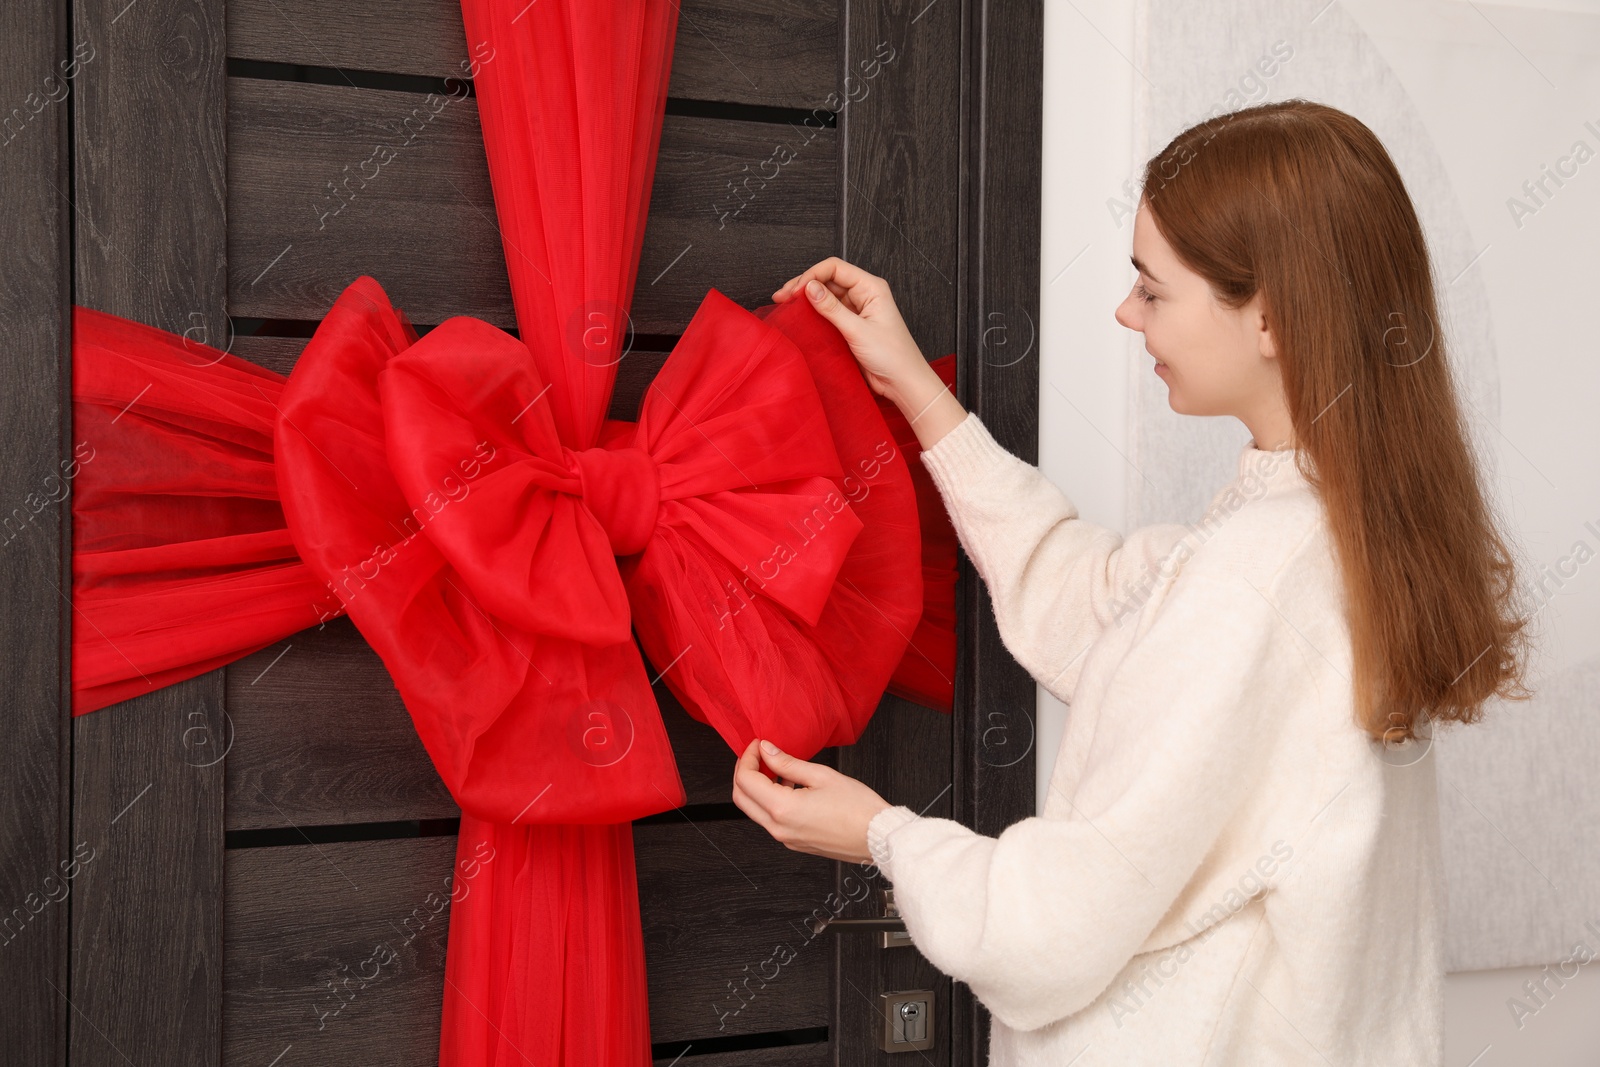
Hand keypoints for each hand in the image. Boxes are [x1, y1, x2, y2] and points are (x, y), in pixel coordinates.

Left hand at [732, 738, 891, 863]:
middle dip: (744, 772)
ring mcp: (785, 839)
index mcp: (783, 809)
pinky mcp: (794, 843)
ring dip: (758, 787)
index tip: (758, 745)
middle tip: (758, 755)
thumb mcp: (821, 775)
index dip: (748, 757)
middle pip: (741, 798)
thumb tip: (767, 750)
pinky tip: (790, 787)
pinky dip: (771, 801)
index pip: (745, 780)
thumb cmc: (858, 808)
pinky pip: (771, 820)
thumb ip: (788, 762)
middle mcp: (779, 828)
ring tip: (778, 769)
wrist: (877, 837)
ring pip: (755, 810)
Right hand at [771, 259, 964, 441]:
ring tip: (785, 305)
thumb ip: (831, 308)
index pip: (835, 268)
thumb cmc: (892, 356)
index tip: (795, 291)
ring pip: (826, 296)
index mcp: (871, 287)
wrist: (902, 382)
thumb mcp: (858, 330)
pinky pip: (828, 313)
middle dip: (804, 285)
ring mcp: (856, 310)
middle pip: (828, 279)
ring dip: (806, 300)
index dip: (812, 275)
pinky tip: (799, 318)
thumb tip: (809, 288)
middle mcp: (863, 294)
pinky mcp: (850, 325)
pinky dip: (813, 314)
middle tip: (782, 297)